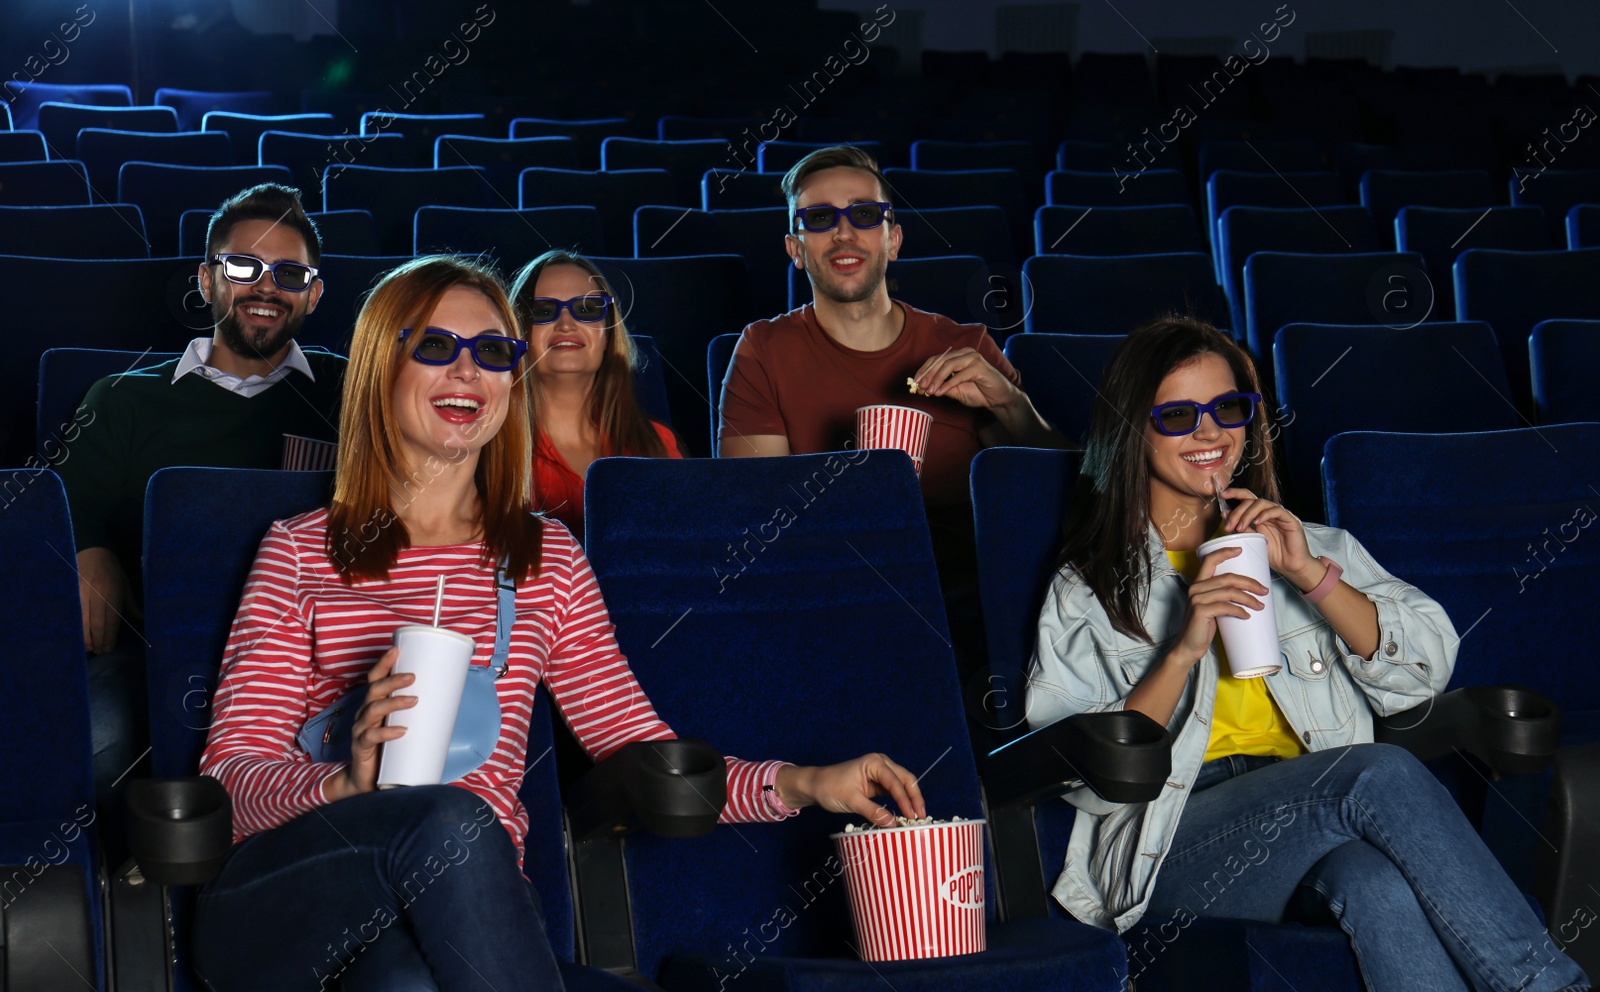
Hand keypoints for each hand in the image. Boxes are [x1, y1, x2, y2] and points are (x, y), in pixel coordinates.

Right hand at [78, 546, 134, 653]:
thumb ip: (131, 606)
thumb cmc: (112, 570)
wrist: (93, 551)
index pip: (111, 620)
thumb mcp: (125, 586)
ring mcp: (82, 593)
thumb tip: (142, 621)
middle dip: (98, 640)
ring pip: (82, 620)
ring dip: (85, 636)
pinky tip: (77, 635)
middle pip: (97, 623)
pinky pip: (74, 613)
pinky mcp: (72, 592)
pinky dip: (75, 626)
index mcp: (113, 592)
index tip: (109, 648)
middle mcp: (98, 594)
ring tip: (89, 648)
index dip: (110, 636)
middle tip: (100, 651)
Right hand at [323, 646, 414, 801]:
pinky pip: (371, 737)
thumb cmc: (389, 750)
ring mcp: (361, 731)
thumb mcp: (404, 727)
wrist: (368, 782)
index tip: (395, 649)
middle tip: (413, 676)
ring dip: (394, 703)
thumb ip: (418, 714)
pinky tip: (402, 731)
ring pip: (372, 710)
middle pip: (374, 691)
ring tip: (414, 700)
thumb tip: (451, 699)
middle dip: (392, 680)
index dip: (383, 664)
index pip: (375, 679)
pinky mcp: (361, 749)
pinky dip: (387, 732)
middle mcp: (365, 714)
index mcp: (374, 705)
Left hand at [774, 753, 925, 826]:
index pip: (895, 782)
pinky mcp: (878, 784)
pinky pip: (894, 792)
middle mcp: (881, 764)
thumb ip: (873, 812)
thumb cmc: (830, 787)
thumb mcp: (851, 801)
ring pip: (902, 786)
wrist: (815, 786)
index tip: (912, 817)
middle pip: (905, 780)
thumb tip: (893, 824)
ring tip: (917, 818)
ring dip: (910, 800)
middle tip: (922, 817)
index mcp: (875, 763)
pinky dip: (901, 802)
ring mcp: (880, 774)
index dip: (906, 800)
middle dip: (915, 798)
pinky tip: (905, 814)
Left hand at [912, 348, 1020, 410]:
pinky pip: (960, 375)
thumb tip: (924, 387)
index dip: (924, 370)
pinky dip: (948, 384)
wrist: (998, 399)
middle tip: (920, 387)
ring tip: (929, 391)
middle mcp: (965, 353)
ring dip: (936, 379)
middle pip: (940, 360)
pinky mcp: (980, 367)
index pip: (936, 359)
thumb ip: (941, 386)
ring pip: (949, 365)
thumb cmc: (978, 392)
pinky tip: (940, 392)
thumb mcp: (955, 390)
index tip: (914, 383)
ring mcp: (973, 358)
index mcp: (958, 356)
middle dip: (928, 374)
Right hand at [1169, 546, 1269, 666]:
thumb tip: (1247, 591)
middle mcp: (1195, 588)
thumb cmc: (1202, 627)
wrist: (1189, 647)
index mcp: (1198, 584)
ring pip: (1229, 592)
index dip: (1225, 552)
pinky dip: (1239, 610)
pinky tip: (1247, 615)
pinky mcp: (1200, 611)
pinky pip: (1226, 607)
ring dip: (1249, 598)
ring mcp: (1197, 599)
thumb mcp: (1211, 607)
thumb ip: (1221, 596)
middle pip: (1227, 578)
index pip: (1210, 560)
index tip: (1240, 549)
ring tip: (1260, 605)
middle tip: (1264, 590)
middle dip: (1250, 583)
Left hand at [1220, 489, 1320, 589]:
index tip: (1222, 494)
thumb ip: (1241, 527)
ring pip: (1261, 503)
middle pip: (1251, 500)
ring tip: (1240, 527)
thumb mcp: (1252, 540)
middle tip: (1228, 525)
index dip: (1235, 493)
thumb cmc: (1274, 555)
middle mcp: (1270, 512)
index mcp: (1260, 514)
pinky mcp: (1290, 520)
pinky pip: (1276, 511)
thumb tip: (1225, 514)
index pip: (1247, 498)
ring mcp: (1280, 515)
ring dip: (1247, 514)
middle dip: (1237, 511)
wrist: (1291, 566)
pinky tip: (1256, 523)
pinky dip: (1264, 514)